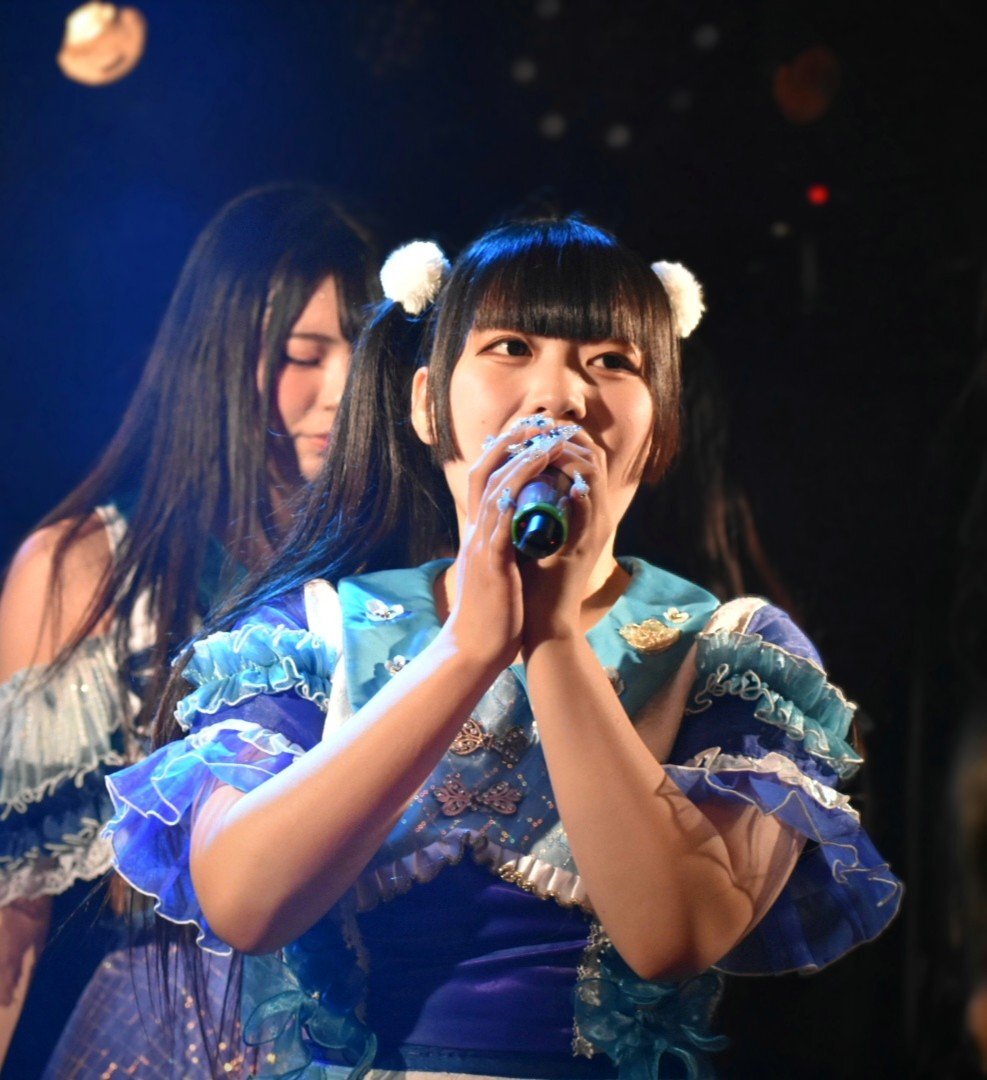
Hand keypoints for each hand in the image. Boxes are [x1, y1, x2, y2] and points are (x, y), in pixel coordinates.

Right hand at [442, 419, 576, 668]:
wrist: (474, 648)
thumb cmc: (491, 614)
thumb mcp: (496, 570)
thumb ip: (503, 546)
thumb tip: (522, 528)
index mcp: (477, 533)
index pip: (483, 479)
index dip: (502, 451)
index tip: (526, 432)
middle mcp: (474, 531)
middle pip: (483, 471)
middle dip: (510, 442)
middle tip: (536, 421)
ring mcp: (480, 544)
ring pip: (494, 488)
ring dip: (521, 460)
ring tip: (545, 439)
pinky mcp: (491, 562)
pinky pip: (502, 519)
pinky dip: (518, 494)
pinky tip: (535, 481)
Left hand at [519, 427, 611, 648]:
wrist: (541, 620)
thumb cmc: (530, 578)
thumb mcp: (529, 532)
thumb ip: (529, 504)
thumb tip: (508, 475)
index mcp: (579, 508)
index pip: (581, 454)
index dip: (559, 434)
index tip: (533, 425)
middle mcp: (592, 514)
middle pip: (593, 454)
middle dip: (565, 435)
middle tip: (539, 426)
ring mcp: (592, 529)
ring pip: (594, 473)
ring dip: (570, 454)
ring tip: (544, 444)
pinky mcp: (586, 547)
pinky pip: (590, 510)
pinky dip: (580, 492)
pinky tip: (567, 482)